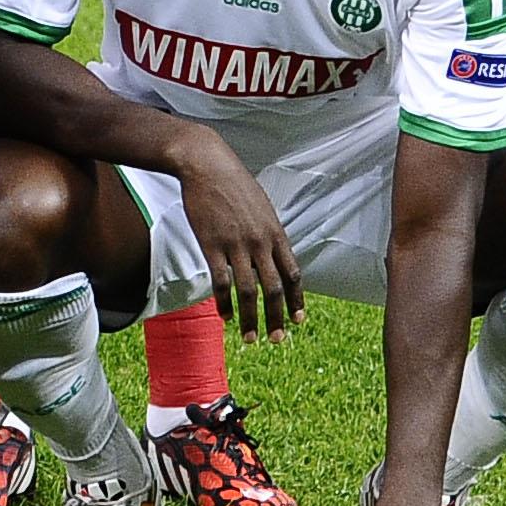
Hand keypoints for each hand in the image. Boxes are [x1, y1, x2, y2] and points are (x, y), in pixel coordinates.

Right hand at [176, 131, 305, 338]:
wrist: (206, 165)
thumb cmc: (233, 183)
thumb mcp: (262, 207)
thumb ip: (268, 234)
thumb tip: (270, 256)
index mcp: (276, 233)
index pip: (293, 274)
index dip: (297, 300)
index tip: (298, 321)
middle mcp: (260, 242)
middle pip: (274, 289)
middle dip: (278, 318)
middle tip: (278, 340)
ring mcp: (236, 244)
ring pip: (248, 290)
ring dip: (250, 318)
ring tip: (250, 338)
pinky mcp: (211, 244)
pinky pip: (221, 281)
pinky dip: (224, 303)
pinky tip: (224, 316)